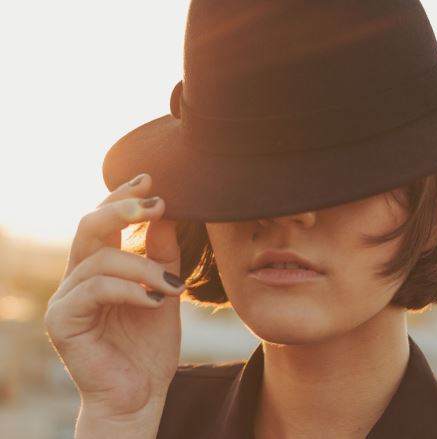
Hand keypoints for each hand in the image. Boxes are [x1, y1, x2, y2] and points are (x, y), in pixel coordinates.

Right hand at [44, 173, 185, 417]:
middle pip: (89, 225)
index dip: (123, 196)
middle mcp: (79, 277)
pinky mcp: (62, 321)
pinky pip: (94, 289)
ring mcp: (66, 298)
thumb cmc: (149, 346)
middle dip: (122, 209)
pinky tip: (154, 301)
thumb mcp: (165, 291)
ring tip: (173, 286)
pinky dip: (129, 289)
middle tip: (157, 202)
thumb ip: (162, 254)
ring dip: (144, 266)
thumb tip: (166, 212)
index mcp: (100, 266)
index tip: (152, 178)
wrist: (140, 396)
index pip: (104, 220)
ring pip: (100, 257)